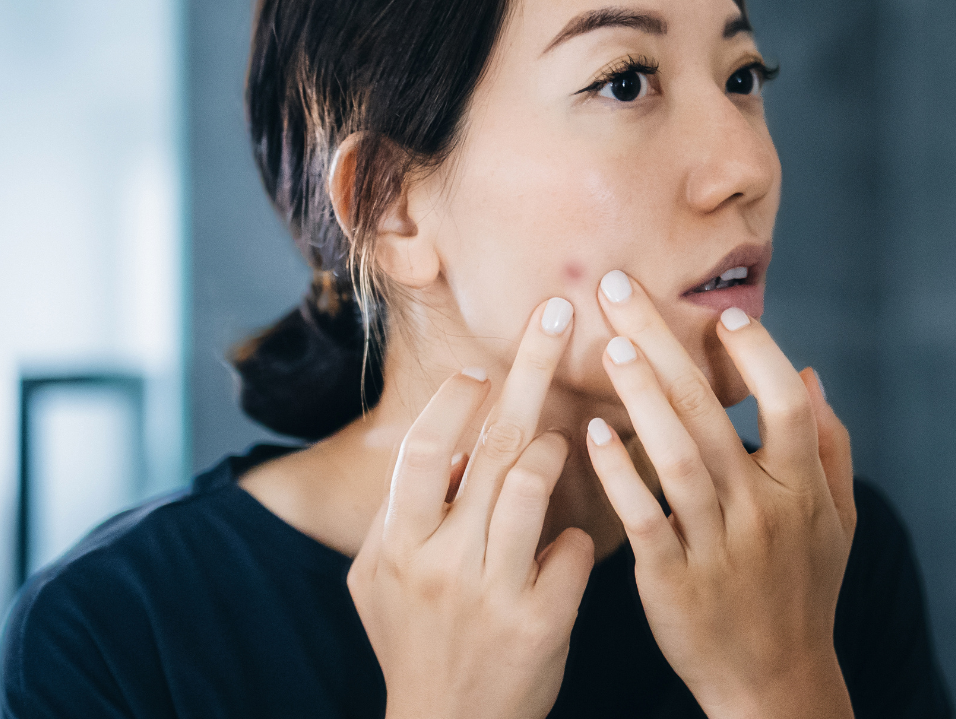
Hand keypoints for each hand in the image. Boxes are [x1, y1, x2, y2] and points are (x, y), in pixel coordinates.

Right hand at [348, 298, 595, 718]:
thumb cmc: (416, 643)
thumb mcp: (379, 582)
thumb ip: (404, 514)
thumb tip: (448, 446)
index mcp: (395, 547)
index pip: (421, 453)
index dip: (454, 403)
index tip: (484, 368)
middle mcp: (438, 563)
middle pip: (492, 446)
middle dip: (529, 369)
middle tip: (558, 313)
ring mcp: (490, 592)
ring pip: (535, 485)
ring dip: (556, 450)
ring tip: (559, 442)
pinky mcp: (540, 621)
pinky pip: (573, 546)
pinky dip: (575, 534)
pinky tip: (566, 546)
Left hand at [584, 270, 856, 718]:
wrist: (773, 680)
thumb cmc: (805, 590)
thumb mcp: (839, 520)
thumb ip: (829, 444)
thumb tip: (808, 372)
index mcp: (804, 490)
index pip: (787, 405)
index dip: (759, 356)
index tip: (726, 315)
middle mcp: (763, 512)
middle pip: (711, 413)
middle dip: (663, 343)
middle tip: (619, 289)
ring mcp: (717, 546)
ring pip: (675, 457)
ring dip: (639, 396)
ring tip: (607, 345)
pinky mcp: (672, 579)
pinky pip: (643, 516)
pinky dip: (619, 473)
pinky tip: (593, 432)